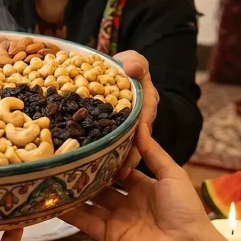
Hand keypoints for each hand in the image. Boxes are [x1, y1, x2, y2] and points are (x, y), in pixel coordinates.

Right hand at [60, 124, 237, 240]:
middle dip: (87, 174)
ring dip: (75, 193)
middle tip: (68, 157)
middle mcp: (129, 202)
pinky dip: (70, 214)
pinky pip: (86, 222)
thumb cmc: (184, 209)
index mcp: (145, 187)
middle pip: (102, 186)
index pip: (120, 170)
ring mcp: (117, 220)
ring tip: (55, 176)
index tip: (91, 144)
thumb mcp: (172, 174)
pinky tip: (54, 202)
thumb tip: (139, 124)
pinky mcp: (109, 236)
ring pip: (90, 203)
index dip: (107, 159)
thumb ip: (153, 151)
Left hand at [112, 50, 157, 180]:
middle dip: (129, 157)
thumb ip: (137, 62)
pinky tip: (93, 174)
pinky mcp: (115, 136)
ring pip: (125, 149)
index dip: (140, 131)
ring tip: (106, 180)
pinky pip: (111, 148)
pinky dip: (105, 159)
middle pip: (137, 142)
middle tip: (120, 172)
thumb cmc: (127, 68)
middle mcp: (141, 121)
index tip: (134, 141)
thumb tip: (134, 69)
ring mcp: (129, 130)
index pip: (145, 118)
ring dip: (117, 164)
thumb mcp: (134, 60)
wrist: (119, 73)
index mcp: (146, 103)